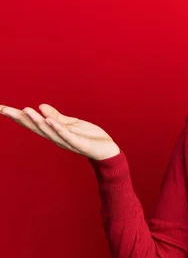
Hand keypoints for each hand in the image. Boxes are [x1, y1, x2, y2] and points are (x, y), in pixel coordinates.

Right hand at [0, 103, 120, 160]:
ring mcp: (67, 141)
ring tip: (26, 110)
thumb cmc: (89, 138)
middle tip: (4, 110)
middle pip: (35, 127)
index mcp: (54, 132)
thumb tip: (40, 106)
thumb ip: (57, 116)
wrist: (107, 151)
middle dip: (20, 118)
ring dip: (37, 121)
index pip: (33, 123)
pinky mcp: (79, 144)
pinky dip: (57, 128)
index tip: (1, 108)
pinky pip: (67, 135)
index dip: (17, 116)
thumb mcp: (72, 124)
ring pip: (49, 131)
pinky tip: (49, 120)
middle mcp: (57, 138)